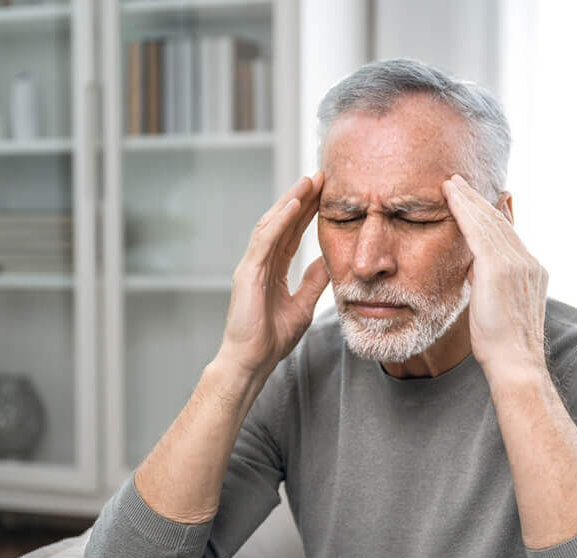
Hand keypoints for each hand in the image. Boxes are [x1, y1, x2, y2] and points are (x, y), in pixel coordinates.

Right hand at [218, 171, 329, 377]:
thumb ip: (313, 282)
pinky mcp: (248, 273)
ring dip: (291, 201)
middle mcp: (259, 263)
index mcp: (271, 270)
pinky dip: (279, 221)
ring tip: (309, 182)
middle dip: (300, 198)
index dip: (307, 213)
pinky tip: (294, 205)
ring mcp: (251, 266)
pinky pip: (265, 241)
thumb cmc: (272, 339)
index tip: (325, 194)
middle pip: (282, 223)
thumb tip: (328, 262)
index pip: (292, 234)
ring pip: (272, 224)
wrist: (252, 362)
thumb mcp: (303, 305)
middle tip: (319, 176)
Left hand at [441, 173, 548, 375]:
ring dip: (468, 199)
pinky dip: (464, 210)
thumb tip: (475, 271)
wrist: (515, 363)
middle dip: (479, 201)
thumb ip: (490, 284)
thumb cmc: (502, 347)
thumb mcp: (498, 309)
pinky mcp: (499, 267)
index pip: (509, 235)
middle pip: (500, 222)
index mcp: (532, 272)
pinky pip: (478, 230)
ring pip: (489, 221)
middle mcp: (528, 262)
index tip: (482, 200)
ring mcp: (517, 263)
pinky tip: (452, 196)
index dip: (493, 215)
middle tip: (461, 181)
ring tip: (452, 182)